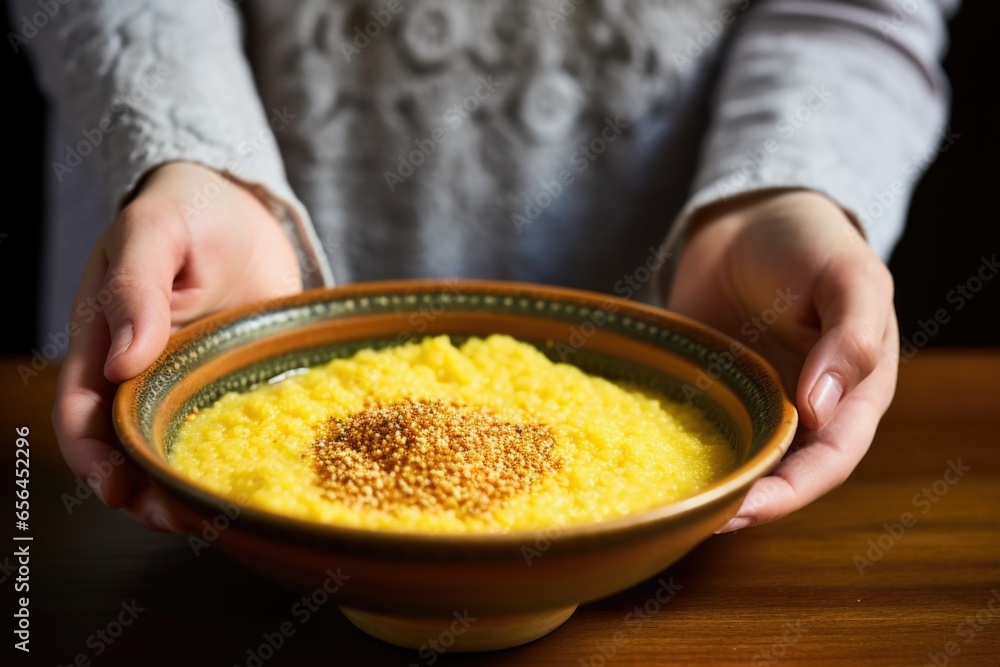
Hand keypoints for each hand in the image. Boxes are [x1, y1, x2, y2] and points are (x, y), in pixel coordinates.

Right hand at [54, 161, 302, 530]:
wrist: (245, 207)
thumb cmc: (188, 209)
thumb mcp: (154, 233)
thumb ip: (136, 288)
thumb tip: (125, 359)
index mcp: (104, 342)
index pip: (83, 413)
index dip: (92, 457)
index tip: (115, 488)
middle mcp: (143, 373)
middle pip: (128, 447)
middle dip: (141, 490)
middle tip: (177, 518)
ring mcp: (190, 383)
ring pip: (176, 447)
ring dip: (185, 484)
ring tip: (213, 514)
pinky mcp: (234, 384)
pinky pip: (229, 430)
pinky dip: (231, 458)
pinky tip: (254, 478)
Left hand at [667, 190, 897, 531]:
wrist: (749, 218)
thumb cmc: (810, 242)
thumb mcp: (847, 276)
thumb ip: (849, 336)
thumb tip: (821, 409)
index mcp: (853, 394)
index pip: (829, 460)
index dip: (791, 492)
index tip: (744, 509)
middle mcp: (806, 411)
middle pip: (782, 475)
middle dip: (745, 504)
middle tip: (696, 520)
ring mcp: (756, 404)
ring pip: (739, 461)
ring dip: (711, 486)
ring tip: (670, 507)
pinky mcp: (712, 392)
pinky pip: (699, 430)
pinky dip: (680, 451)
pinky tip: (648, 464)